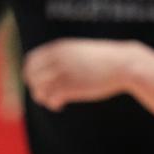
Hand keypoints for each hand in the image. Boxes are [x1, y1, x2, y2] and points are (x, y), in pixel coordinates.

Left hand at [22, 38, 139, 111]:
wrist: (123, 64)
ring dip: (44, 98)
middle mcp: (57, 59)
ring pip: (39, 90)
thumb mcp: (78, 52)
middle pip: (31, 77)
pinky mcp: (71, 87)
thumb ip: (61, 57)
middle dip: (36, 87)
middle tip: (46, 94)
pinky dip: (53, 104)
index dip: (30, 74)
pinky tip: (61, 105)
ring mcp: (63, 73)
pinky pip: (51, 99)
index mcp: (58, 48)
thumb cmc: (102, 60)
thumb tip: (44, 72)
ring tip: (54, 100)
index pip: (30, 61)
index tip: (37, 82)